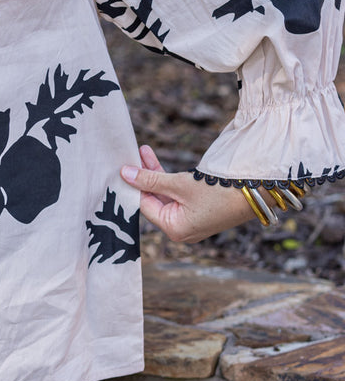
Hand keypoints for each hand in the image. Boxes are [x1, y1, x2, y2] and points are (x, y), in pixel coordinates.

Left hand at [120, 144, 251, 245]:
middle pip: (154, 200)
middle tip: (133, 154)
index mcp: (174, 229)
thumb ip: (150, 179)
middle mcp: (182, 229)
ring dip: (155, 173)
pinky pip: (178, 194)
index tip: (123, 166)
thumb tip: (124, 174)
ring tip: (144, 150)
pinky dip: (169, 179)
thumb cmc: (218, 191)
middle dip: (144, 176)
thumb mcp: (179, 184)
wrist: (257, 190)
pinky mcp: (200, 210)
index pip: (144, 206)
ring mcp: (192, 220)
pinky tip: (156, 161)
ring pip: (165, 194)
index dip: (133, 185)